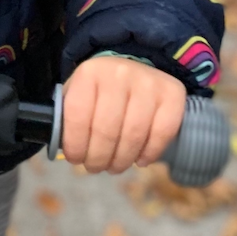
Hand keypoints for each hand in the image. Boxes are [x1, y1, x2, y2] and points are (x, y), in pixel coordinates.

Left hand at [61, 56, 186, 174]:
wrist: (135, 68)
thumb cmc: (101, 92)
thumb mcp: (77, 95)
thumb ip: (68, 120)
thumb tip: (64, 150)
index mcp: (89, 74)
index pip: (77, 117)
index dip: (75, 146)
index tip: (76, 159)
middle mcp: (119, 74)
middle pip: (106, 131)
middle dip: (98, 159)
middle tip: (96, 167)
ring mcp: (149, 82)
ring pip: (134, 135)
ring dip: (122, 160)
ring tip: (115, 166)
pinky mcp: (172, 92)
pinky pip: (162, 132)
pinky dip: (150, 153)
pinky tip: (140, 160)